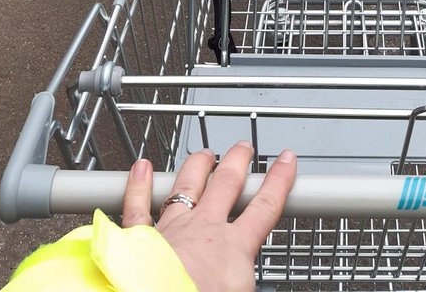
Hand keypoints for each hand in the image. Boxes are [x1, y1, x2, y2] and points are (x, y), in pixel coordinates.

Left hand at [122, 142, 296, 291]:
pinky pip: (138, 206)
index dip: (279, 180)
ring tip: (204, 153)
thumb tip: (250, 282)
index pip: (265, 206)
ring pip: (187, 185)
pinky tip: (141, 168)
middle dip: (237, 161)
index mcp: (234, 248)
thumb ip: (248, 280)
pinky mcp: (140, 239)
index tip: (286, 160)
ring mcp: (172, 228)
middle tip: (244, 147)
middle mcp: (204, 228)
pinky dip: (139, 185)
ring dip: (198, 165)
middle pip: (226, 183)